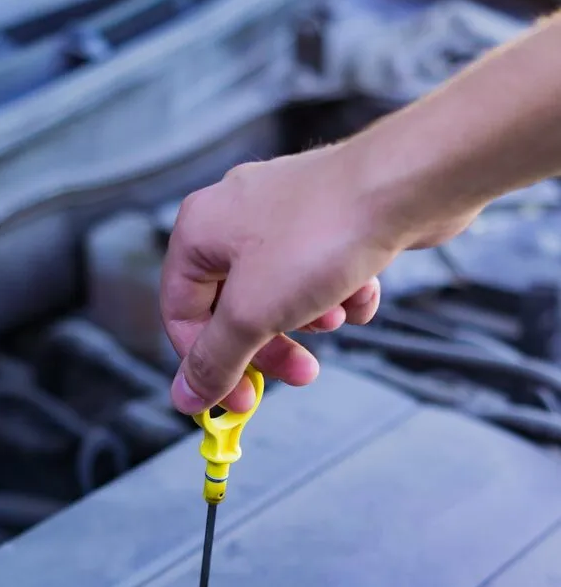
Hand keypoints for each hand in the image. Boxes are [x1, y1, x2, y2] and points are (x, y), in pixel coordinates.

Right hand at [160, 145, 393, 413]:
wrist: (405, 187)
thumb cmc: (322, 234)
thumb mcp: (251, 315)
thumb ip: (215, 360)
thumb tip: (187, 395)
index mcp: (199, 231)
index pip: (180, 314)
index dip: (206, 365)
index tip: (239, 400)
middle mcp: (234, 216)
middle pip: (232, 309)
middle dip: (269, 348)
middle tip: (300, 372)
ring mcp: (282, 214)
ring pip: (279, 295)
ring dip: (308, 319)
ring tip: (335, 315)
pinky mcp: (325, 217)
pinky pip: (318, 274)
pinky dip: (339, 293)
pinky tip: (361, 289)